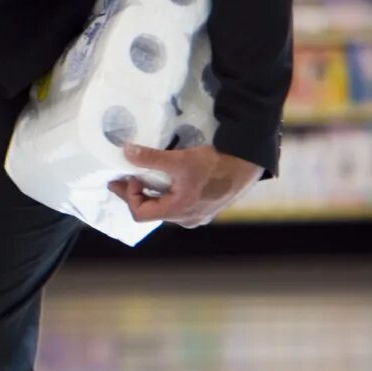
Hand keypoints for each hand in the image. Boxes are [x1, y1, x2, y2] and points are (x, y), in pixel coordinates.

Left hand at [111, 143, 260, 227]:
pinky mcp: (205, 208)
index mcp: (179, 211)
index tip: (131, 176)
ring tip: (142, 178)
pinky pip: (178, 205)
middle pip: (151, 212)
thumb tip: (126, 152)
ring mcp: (197, 216)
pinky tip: (164, 181)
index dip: (129, 195)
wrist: (248, 164)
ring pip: (164, 208)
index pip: (140, 213)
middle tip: (123, 178)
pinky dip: (166, 194)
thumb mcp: (180, 159)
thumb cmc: (216, 164)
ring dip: (151, 194)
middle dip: (135, 194)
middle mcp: (187, 219)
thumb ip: (151, 158)